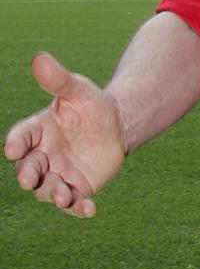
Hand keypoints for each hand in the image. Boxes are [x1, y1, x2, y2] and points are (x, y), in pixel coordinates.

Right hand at [4, 53, 126, 217]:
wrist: (116, 124)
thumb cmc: (91, 105)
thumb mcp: (78, 90)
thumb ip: (59, 80)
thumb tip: (39, 58)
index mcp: (38, 130)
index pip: (21, 137)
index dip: (16, 143)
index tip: (13, 148)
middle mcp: (42, 155)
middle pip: (28, 168)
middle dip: (27, 175)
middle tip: (30, 179)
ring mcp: (57, 173)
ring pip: (47, 189)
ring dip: (53, 194)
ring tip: (64, 196)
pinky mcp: (76, 187)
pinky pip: (74, 201)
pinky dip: (78, 208)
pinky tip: (89, 209)